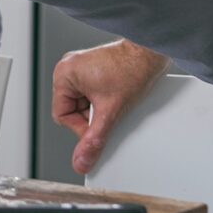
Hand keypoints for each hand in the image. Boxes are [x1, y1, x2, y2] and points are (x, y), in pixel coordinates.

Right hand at [52, 39, 169, 174]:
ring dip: (98, 107)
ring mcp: (79, 67)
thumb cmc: (131, 70)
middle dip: (92, 115)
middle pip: (72, 109)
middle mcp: (68, 68)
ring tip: (115, 99)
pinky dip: (102, 99)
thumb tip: (82, 160)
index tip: (98, 126)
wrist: (150, 53)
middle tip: (109, 110)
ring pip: (83, 103)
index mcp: (64, 75)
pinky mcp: (91, 68)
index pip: (62, 116)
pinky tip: (116, 95)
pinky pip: (90, 93)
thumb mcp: (110, 112)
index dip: (81, 127)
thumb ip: (94, 139)